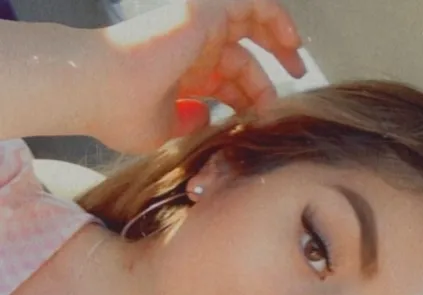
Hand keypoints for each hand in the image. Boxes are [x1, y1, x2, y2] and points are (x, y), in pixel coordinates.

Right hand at [95, 0, 306, 153]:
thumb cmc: (120, 113)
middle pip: (240, 55)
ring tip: (299, 62)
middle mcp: (191, 46)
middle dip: (266, 74)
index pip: (225, 80)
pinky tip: (291, 39)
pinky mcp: (202, 12)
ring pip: (249, 23)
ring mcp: (196, 25)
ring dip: (278, 40)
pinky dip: (274, 16)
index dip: (247, 98)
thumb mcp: (162, 129)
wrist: (97, 88)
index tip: (260, 120)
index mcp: (182, 72)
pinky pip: (250, 4)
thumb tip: (205, 117)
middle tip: (290, 88)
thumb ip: (187, 122)